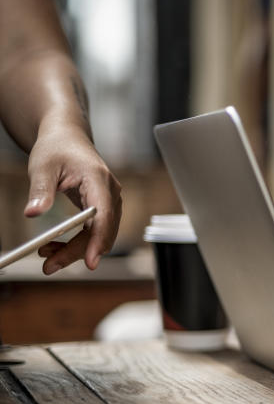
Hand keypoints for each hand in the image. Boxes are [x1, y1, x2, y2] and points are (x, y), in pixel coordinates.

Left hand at [25, 123, 121, 273]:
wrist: (67, 138)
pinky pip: (95, 231)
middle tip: (49, 265)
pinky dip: (78, 242)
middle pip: (102, 231)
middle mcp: (110, 193)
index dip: (98, 240)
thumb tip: (33, 213)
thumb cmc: (57, 148)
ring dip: (76, 249)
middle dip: (79, 252)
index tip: (90, 261)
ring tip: (46, 256)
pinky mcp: (103, 208)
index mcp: (98, 179)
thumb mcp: (42, 166)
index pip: (104, 214)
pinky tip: (56, 247)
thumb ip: (40, 190)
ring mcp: (109, 201)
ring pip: (99, 235)